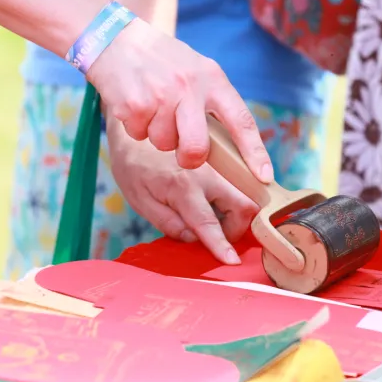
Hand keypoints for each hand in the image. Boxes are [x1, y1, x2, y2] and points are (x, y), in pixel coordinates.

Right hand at [88, 19, 273, 182]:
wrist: (115, 38)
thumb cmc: (163, 62)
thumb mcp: (198, 70)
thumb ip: (214, 102)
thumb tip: (234, 146)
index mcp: (213, 79)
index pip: (241, 121)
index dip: (254, 152)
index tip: (264, 177)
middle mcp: (190, 87)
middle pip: (197, 148)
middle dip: (190, 158)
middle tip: (183, 152)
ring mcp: (161, 95)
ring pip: (164, 145)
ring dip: (157, 135)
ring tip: (153, 108)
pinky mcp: (134, 104)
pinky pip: (140, 135)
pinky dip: (136, 127)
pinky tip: (136, 105)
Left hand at [108, 120, 258, 263]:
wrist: (136, 119)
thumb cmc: (133, 163)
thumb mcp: (139, 199)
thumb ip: (167, 222)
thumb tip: (193, 238)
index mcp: (182, 187)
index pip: (208, 224)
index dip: (222, 246)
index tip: (232, 262)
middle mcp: (207, 172)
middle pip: (245, 204)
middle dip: (240, 226)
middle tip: (223, 232)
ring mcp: (219, 161)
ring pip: (248, 190)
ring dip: (240, 209)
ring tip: (220, 215)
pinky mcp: (223, 152)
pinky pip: (241, 177)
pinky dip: (238, 191)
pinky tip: (220, 197)